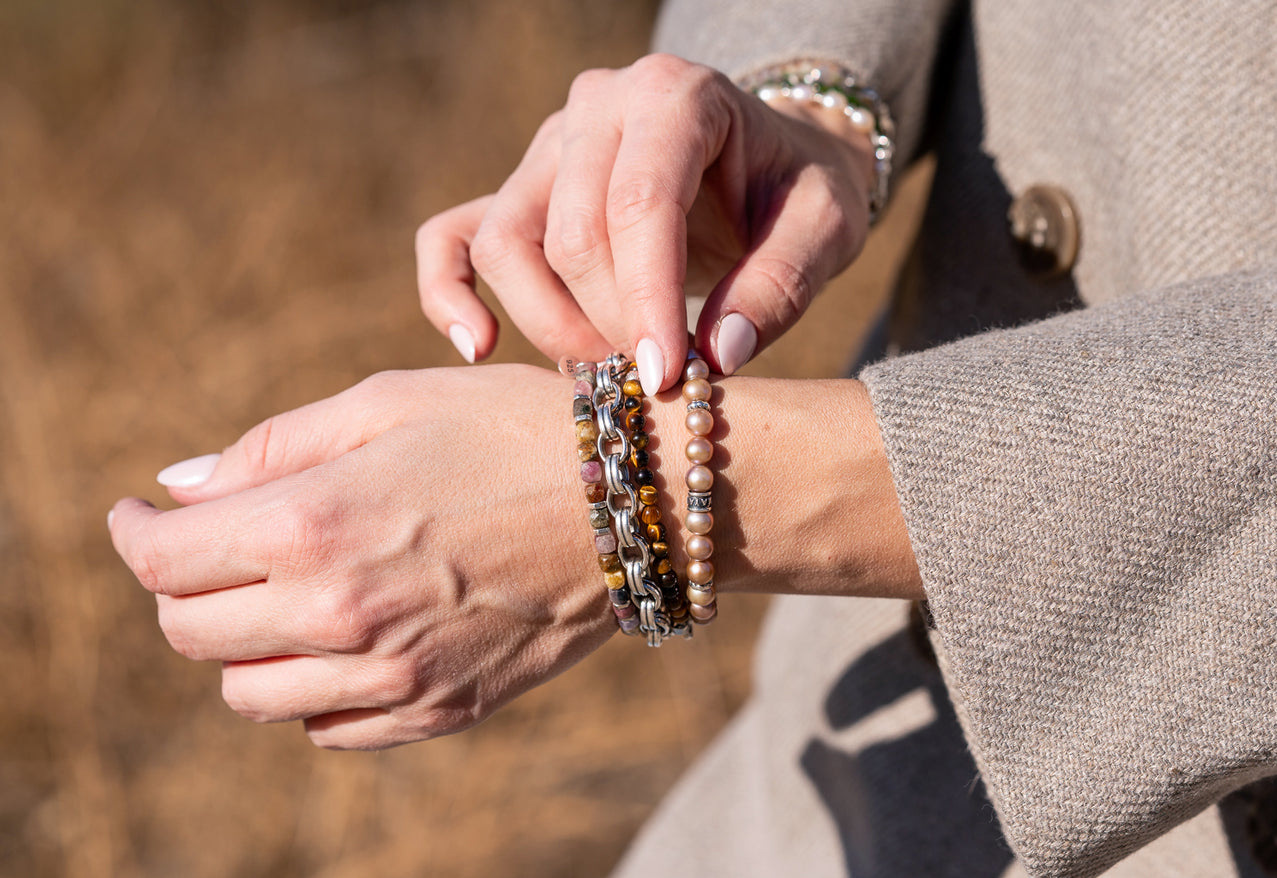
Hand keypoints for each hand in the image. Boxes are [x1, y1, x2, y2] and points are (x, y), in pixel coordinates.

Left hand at [108, 366, 610, 749]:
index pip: (162, 562)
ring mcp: (393, 677)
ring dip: (244, 646)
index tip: (138, 516)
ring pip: (250, 696)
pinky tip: (348, 637)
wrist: (638, 499)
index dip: (133, 534)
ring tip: (285, 595)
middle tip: (217, 548)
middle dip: (183, 587)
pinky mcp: (440, 711)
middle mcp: (341, 616)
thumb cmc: (511, 429)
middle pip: (192, 635)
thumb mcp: (387, 403)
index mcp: (314, 525)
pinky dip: (313, 692)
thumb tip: (178, 487)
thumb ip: (272, 448)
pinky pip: (328, 730)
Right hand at [415, 54, 873, 391]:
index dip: (648, 300)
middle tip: (660, 382)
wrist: (774, 162)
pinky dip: (449, 291)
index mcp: (675, 96)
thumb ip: (782, 284)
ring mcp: (547, 148)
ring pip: (508, 244)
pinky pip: (452, 236)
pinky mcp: (519, 190)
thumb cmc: (798, 191)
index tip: (669, 378)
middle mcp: (597, 107)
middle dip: (612, 324)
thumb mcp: (827, 227)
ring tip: (608, 370)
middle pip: (571, 233)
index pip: (640, 203)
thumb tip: (718, 355)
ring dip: (550, 323)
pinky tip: (480, 347)